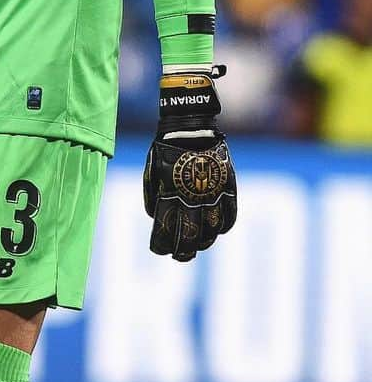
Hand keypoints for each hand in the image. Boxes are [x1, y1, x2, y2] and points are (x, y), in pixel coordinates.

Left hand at [142, 66, 237, 260]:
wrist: (190, 124)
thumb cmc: (166, 147)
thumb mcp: (152, 170)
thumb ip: (153, 195)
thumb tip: (155, 217)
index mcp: (169, 193)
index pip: (166, 230)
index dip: (162, 245)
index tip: (159, 251)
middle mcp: (191, 197)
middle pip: (190, 236)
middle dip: (183, 251)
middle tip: (180, 257)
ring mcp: (212, 193)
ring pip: (212, 230)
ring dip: (205, 242)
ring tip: (199, 246)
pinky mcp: (227, 186)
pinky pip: (230, 215)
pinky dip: (225, 226)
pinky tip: (219, 230)